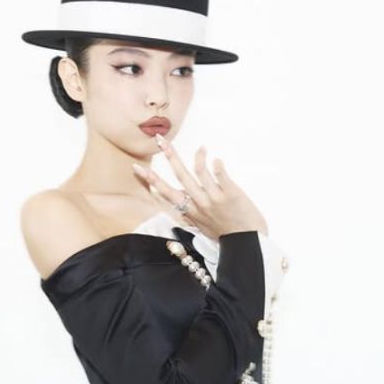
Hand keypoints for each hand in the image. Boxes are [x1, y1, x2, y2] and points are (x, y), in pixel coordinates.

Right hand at [132, 134, 268, 240]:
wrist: (247, 244)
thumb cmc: (226, 236)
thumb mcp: (203, 227)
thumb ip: (192, 214)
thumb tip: (182, 205)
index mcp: (191, 211)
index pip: (165, 193)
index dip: (150, 180)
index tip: (136, 168)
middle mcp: (199, 203)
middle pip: (180, 176)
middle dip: (169, 156)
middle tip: (160, 140)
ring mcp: (214, 198)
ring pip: (199, 172)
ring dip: (198, 157)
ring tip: (202, 148)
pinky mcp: (230, 194)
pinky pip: (221, 175)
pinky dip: (217, 165)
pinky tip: (216, 160)